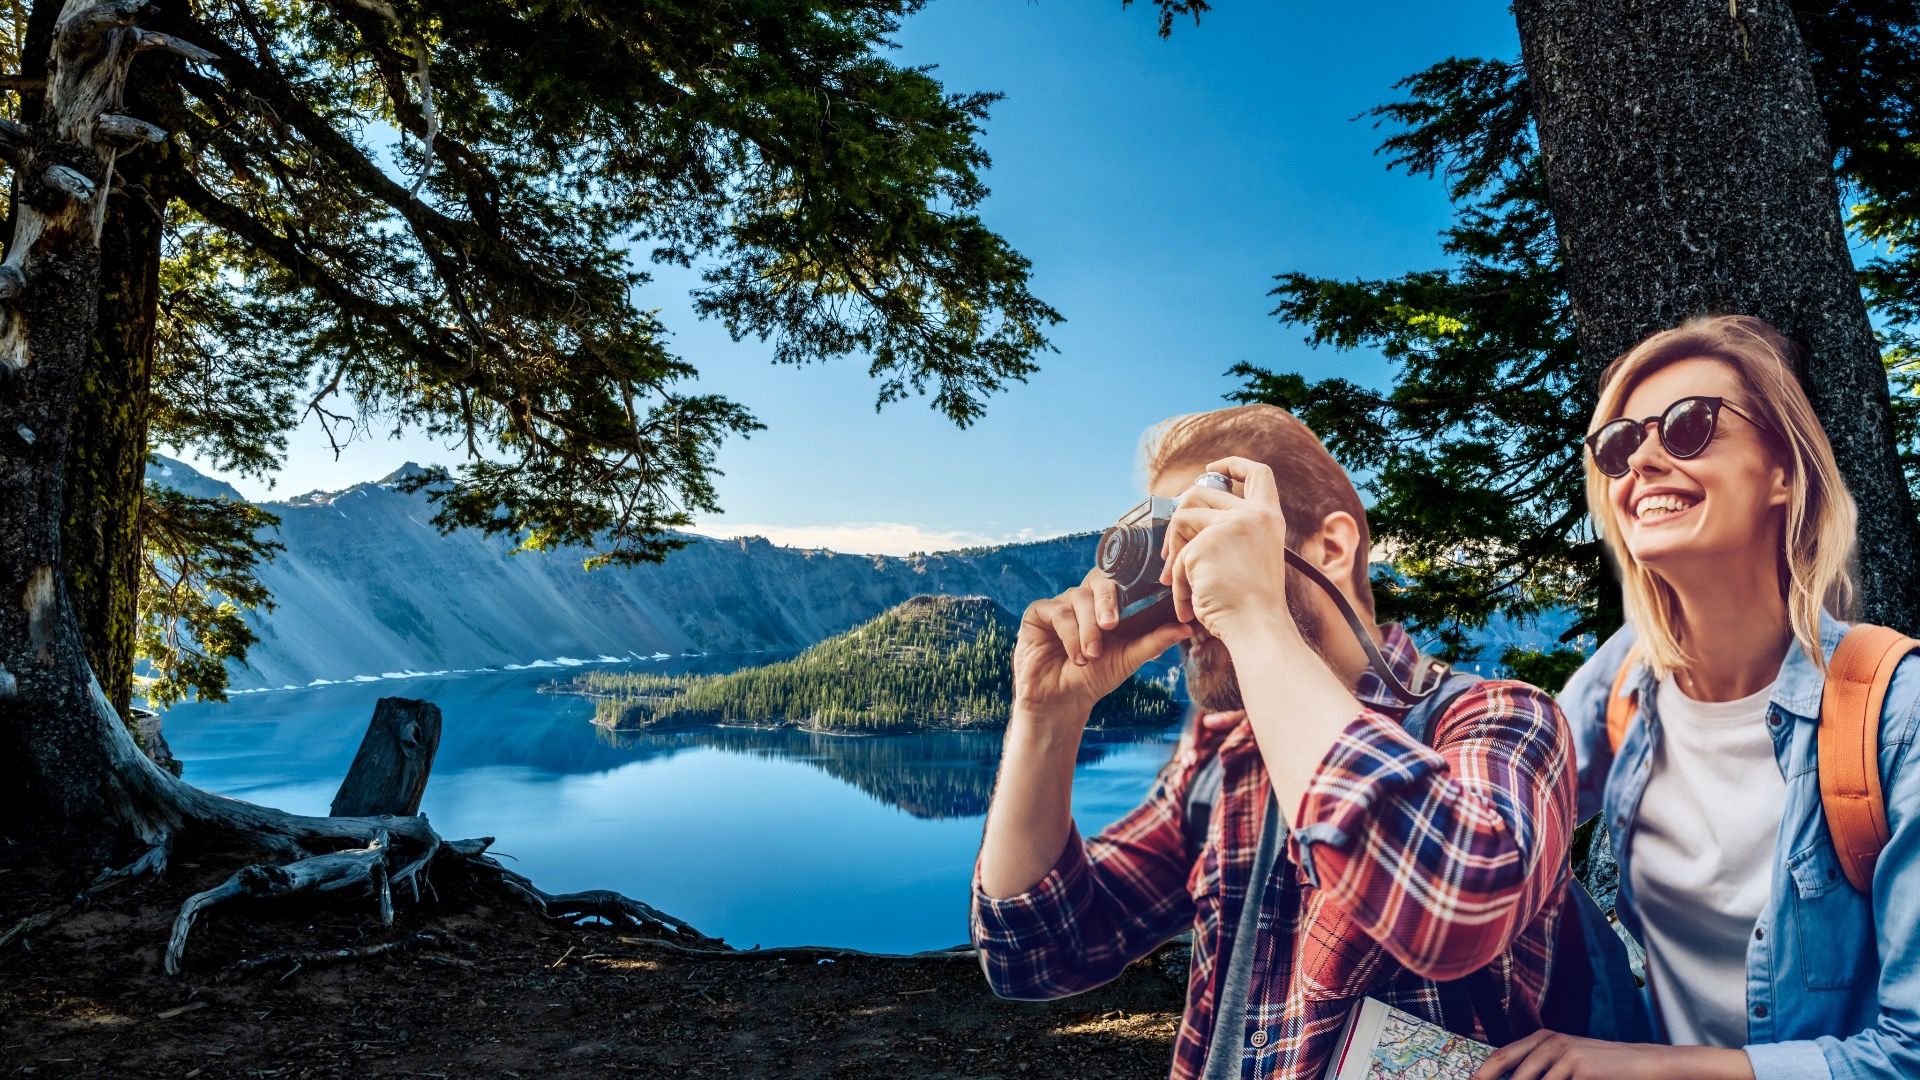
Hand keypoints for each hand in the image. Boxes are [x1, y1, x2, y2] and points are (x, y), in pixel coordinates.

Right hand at [1011, 566, 1193, 719]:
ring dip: (1087, 629)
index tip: (1146, 594)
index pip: (1120, 580)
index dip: (1132, 581)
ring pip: (1078, 599)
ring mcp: (1061, 604)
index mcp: (1107, 604)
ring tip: (1091, 655)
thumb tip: (1186, 628)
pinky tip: (1076, 656)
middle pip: (1098, 580)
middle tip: (1112, 625)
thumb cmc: (1095, 678)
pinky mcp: (1038, 613)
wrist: (1062, 701)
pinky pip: (1056, 612)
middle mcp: (1084, 599)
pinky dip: (1069, 634)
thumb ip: (1155, 640)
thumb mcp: (1129, 658)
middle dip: (1107, 601)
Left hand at [1158, 455, 1294, 643]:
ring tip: (1179, 581)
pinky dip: (1178, 583)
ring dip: (1175, 552)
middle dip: (1179, 519)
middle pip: (1200, 491)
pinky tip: (1188, 603)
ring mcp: (1228, 526)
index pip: (1257, 472)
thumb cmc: (1253, 603)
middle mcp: (1251, 515)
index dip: (1233, 464)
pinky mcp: (1205, 545)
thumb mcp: (1254, 555)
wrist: (1257, 627)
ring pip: (1181, 519)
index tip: (1213, 467)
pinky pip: (1177, 557)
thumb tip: (1188, 517)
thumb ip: (1232, 532)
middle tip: (1173, 550)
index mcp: (1268, 517)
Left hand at [1473, 1030, 1753, 1079]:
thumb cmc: (1603, 1067)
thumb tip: (1514, 1076)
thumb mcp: (1569, 1061)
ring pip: (1527, 1078)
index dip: (1483, 1072)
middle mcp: (1548, 1041)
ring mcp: (1562, 1052)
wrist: (1642, 1063)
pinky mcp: (1577, 1067)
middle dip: (1488, 1078)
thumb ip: (1542, 1068)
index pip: (1502, 1055)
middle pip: (1506, 1064)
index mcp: (1542, 1037)